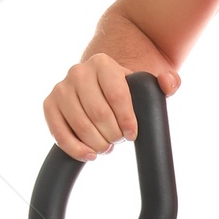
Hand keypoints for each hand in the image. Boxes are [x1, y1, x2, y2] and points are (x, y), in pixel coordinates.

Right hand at [44, 53, 179, 161]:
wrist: (99, 85)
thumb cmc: (127, 89)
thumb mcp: (148, 84)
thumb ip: (168, 81)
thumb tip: (169, 83)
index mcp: (103, 63)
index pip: (117, 95)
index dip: (127, 120)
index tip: (132, 134)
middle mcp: (78, 71)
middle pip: (98, 113)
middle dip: (113, 134)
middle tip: (119, 139)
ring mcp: (61, 88)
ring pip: (80, 126)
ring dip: (98, 143)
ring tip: (107, 145)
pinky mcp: (49, 105)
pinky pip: (59, 133)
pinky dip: (75, 149)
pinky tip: (90, 155)